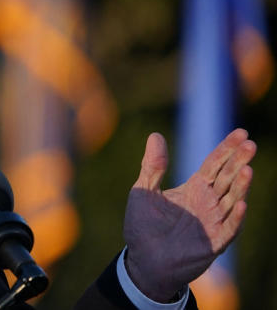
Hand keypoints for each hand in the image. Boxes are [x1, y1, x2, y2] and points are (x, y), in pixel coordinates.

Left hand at [123, 129, 254, 301]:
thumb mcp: (143, 192)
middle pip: (228, 177)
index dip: (227, 149)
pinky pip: (228, 228)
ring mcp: (214, 222)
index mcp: (194, 189)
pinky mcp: (214, 242)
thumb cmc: (144, 227)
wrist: (144, 261)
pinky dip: (235, 217)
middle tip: (250, 144)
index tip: (241, 132)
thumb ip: (152, 166)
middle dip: (239, 161)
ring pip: (232, 200)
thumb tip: (155, 135)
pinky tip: (240, 203)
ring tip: (247, 169)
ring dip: (241, 186)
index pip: (215, 164)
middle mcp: (209, 203)